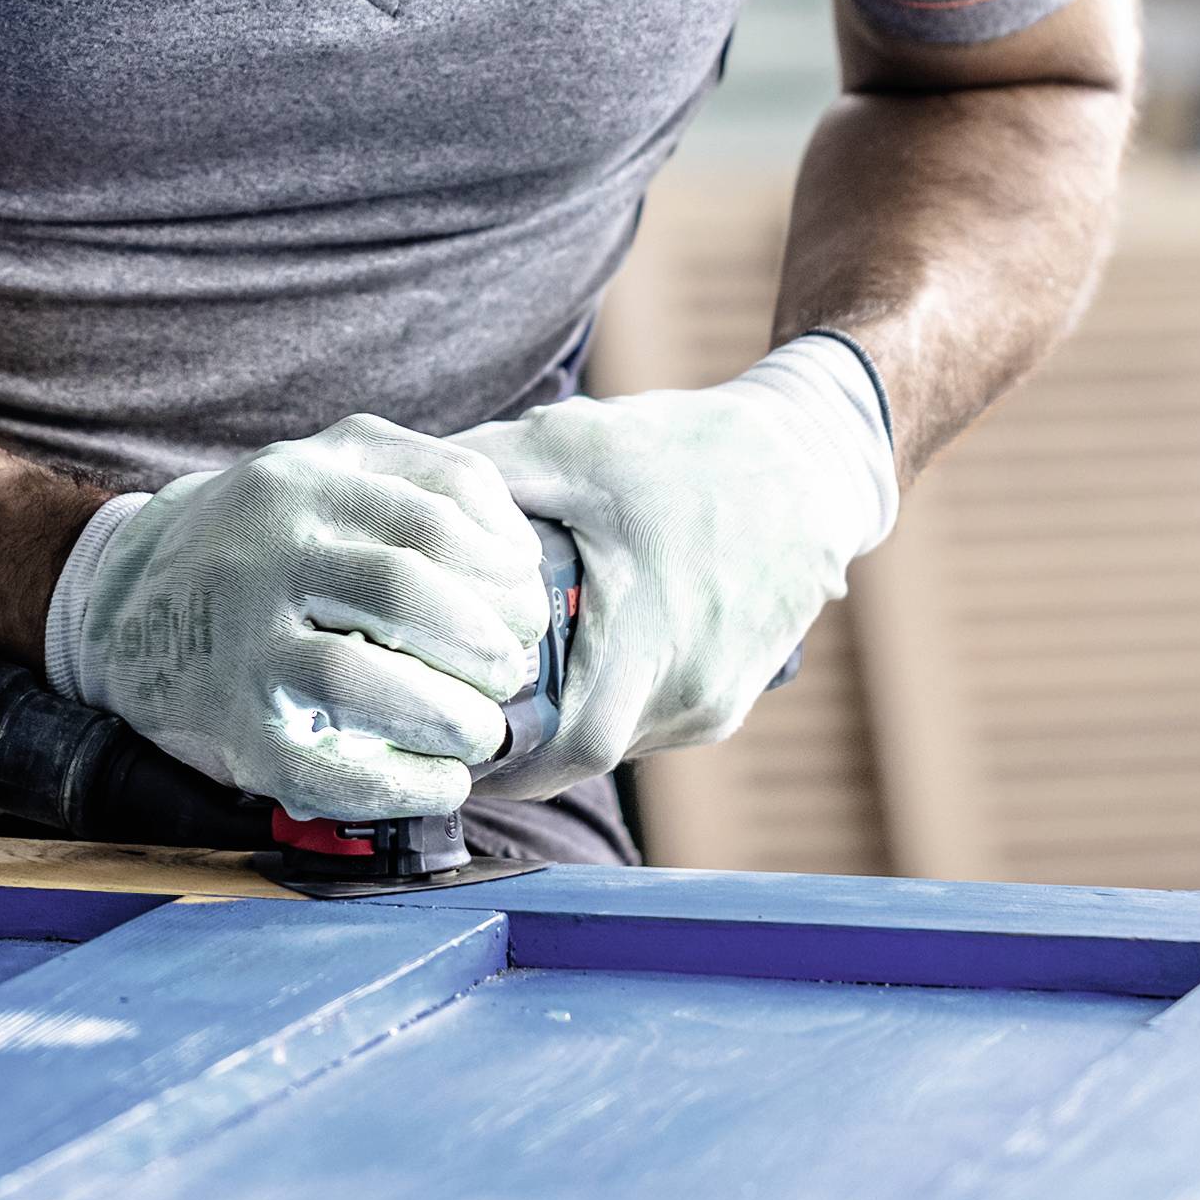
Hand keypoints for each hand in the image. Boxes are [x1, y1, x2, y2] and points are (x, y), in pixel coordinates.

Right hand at [43, 416, 552, 821]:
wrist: (125, 604)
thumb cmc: (263, 539)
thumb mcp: (329, 467)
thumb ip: (427, 479)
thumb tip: (523, 554)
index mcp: (305, 483)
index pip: (440, 518)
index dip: (506, 572)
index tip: (524, 608)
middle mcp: (266, 556)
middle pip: (407, 593)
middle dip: (488, 644)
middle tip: (510, 672)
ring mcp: (242, 645)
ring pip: (360, 682)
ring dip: (452, 717)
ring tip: (479, 729)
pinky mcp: (232, 729)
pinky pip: (324, 770)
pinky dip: (402, 786)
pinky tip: (441, 782)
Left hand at [453, 335, 897, 800]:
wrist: (812, 462)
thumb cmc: (690, 450)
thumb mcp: (573, 443)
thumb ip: (479, 472)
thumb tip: (387, 495)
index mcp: (650, 639)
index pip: (561, 749)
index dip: (495, 756)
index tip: (436, 733)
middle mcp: (687, 690)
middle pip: (578, 754)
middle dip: (512, 741)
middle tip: (444, 708)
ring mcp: (713, 701)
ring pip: (612, 743)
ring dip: (555, 724)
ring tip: (489, 686)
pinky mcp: (727, 697)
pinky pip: (645, 723)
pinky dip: (598, 704)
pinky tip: (560, 666)